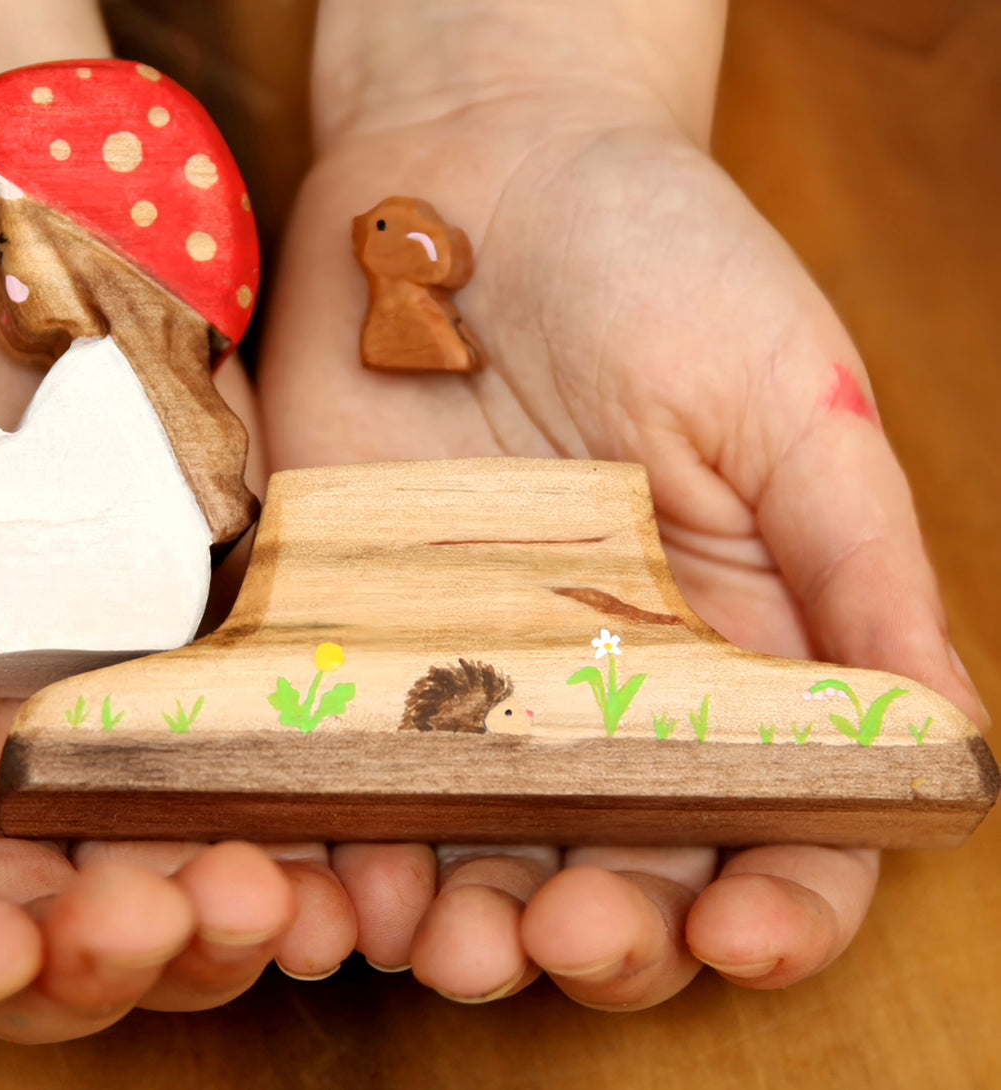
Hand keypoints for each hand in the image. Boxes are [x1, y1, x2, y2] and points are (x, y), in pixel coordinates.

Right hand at [0, 212, 355, 1036]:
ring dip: (231, 924)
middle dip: (110, 958)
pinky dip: (322, 834)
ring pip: (175, 881)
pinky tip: (361, 851)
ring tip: (288, 899)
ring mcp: (118, 722)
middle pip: (48, 931)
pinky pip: (277, 778)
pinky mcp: (222, 660)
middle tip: (167, 913)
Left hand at [258, 71, 987, 1005]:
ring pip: (470, 849)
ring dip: (464, 925)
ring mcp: (459, 668)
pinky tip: (335, 876)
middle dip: (604, 933)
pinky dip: (335, 841)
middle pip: (616, 864)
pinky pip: (335, 768)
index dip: (774, 903)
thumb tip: (943, 741)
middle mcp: (597, 685)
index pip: (777, 820)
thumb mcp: (786, 401)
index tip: (741, 932)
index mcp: (731, 646)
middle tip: (566, 936)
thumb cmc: (656, 260)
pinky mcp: (339, 630)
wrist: (466, 172)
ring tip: (448, 946)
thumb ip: (859, 572)